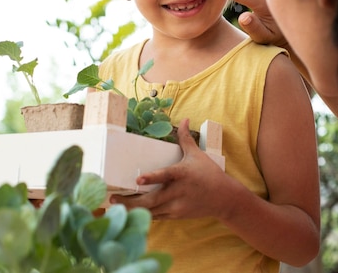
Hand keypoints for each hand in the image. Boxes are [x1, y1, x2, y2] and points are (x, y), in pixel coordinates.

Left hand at [109, 119, 231, 219]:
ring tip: (116, 206)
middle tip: (113, 197)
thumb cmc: (210, 174)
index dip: (152, 178)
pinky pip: (157, 217)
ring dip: (134, 209)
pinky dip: (144, 214)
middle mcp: (179, 191)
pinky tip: (131, 212)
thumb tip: (184, 120)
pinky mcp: (176, 215)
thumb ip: (186, 139)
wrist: (224, 199)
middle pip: (152, 200)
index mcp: (182, 174)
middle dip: (131, 201)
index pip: (165, 175)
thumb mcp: (198, 155)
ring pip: (152, 211)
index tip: (138, 179)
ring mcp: (177, 206)